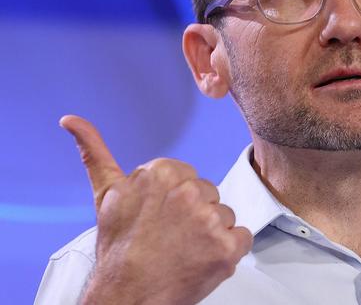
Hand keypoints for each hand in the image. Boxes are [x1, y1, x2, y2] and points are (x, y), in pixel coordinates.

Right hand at [60, 115, 252, 304]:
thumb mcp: (105, 195)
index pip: (190, 177)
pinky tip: (204, 259)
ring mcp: (210, 221)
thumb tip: (71, 120)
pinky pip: (243, 238)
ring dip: (211, 233)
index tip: (160, 217)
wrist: (126, 297)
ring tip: (183, 249)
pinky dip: (229, 251)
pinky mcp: (227, 248)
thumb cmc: (119, 249)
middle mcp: (189, 192)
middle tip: (170, 236)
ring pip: (225, 216)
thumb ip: (95, 152)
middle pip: (209, 195)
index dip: (176, 200)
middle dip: (194, 214)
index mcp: (164, 173)